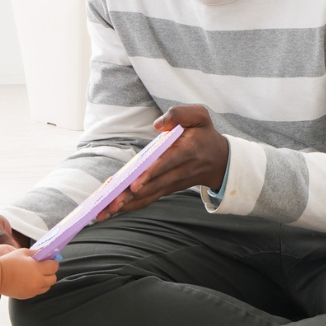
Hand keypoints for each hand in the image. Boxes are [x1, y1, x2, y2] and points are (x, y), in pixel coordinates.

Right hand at [0, 249, 57, 298]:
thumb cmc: (8, 262)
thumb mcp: (23, 252)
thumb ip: (37, 252)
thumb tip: (45, 252)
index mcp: (37, 268)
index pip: (54, 266)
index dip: (53, 262)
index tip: (50, 260)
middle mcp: (37, 281)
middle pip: (53, 278)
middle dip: (51, 272)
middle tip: (45, 267)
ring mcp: (33, 290)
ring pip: (47, 287)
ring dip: (45, 280)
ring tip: (37, 274)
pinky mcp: (28, 295)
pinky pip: (38, 291)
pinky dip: (38, 286)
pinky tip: (30, 280)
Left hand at [98, 105, 228, 220]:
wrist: (220, 160)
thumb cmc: (205, 134)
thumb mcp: (200, 116)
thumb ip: (180, 114)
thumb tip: (158, 125)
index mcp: (187, 151)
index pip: (167, 164)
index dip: (151, 173)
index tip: (135, 183)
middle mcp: (180, 171)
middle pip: (154, 185)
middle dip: (132, 195)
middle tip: (112, 202)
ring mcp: (173, 183)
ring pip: (149, 196)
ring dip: (127, 205)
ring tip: (105, 211)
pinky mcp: (167, 189)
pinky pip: (148, 199)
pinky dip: (131, 206)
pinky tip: (112, 211)